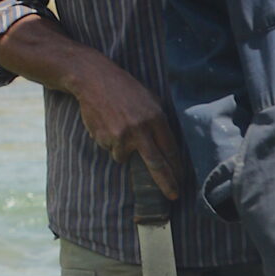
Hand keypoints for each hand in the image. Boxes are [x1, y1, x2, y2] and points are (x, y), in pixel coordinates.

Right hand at [72, 56, 183, 200]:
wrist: (94, 79)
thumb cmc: (125, 89)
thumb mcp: (150, 100)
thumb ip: (158, 122)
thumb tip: (167, 149)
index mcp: (156, 118)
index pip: (171, 150)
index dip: (176, 168)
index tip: (181, 181)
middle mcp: (141, 129)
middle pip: (156, 164)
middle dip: (166, 182)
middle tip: (173, 196)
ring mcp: (122, 135)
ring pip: (126, 157)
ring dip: (123, 150)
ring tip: (118, 127)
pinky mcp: (105, 138)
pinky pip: (111, 150)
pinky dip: (110, 143)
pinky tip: (107, 125)